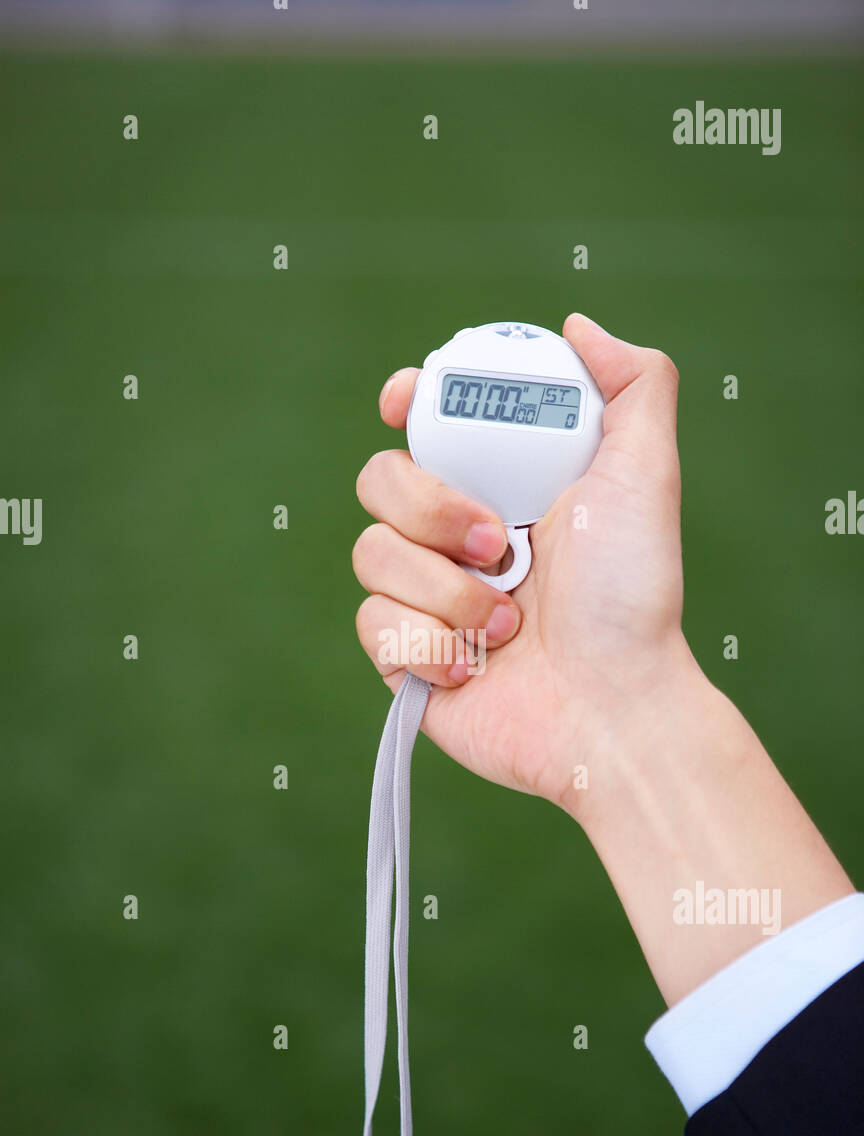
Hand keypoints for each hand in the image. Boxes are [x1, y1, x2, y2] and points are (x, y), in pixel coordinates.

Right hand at [353, 313, 692, 812]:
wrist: (614, 710)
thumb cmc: (634, 598)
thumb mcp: (646, 475)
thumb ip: (632, 386)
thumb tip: (575, 327)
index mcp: (504, 486)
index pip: (428, 426)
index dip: (407, 403)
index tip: (403, 401)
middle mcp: (458, 538)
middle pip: (379, 479)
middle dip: (433, 508)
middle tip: (498, 544)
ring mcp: (427, 598)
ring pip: (370, 553)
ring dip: (445, 590)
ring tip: (507, 626)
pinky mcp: (406, 658)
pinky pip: (371, 624)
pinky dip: (428, 644)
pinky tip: (479, 668)